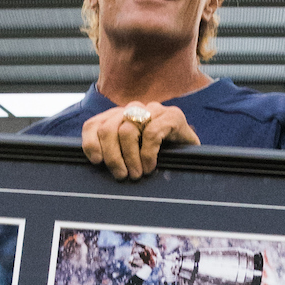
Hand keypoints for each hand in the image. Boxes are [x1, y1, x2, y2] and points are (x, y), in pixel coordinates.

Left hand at [80, 102, 198, 179]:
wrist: (193, 155)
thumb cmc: (159, 157)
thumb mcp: (131, 154)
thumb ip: (113, 152)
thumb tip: (95, 163)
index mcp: (119, 116)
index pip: (94, 124)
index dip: (90, 143)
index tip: (97, 162)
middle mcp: (134, 108)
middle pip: (108, 129)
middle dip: (112, 156)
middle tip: (121, 175)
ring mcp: (153, 110)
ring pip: (127, 131)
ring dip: (129, 158)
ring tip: (137, 174)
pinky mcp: (172, 116)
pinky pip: (151, 133)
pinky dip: (148, 154)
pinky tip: (150, 167)